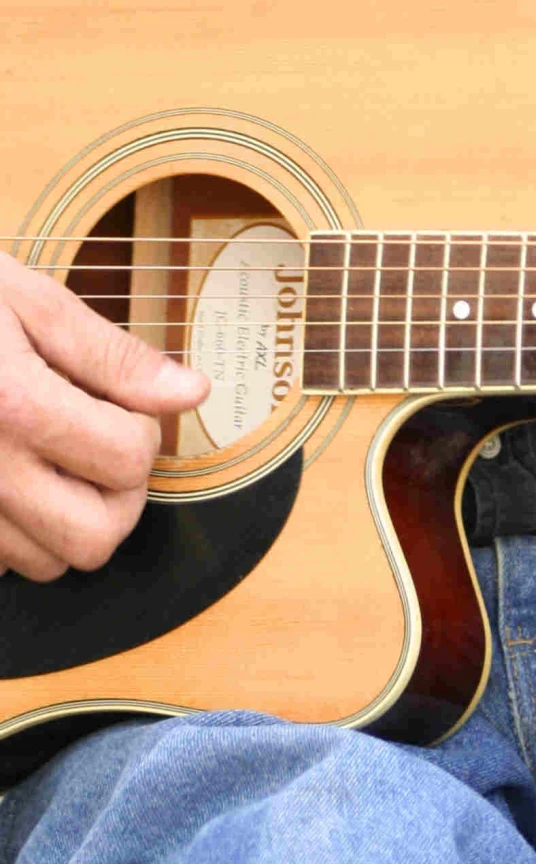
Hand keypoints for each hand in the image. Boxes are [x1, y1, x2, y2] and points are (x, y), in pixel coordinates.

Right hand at [0, 253, 207, 582]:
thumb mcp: (26, 300)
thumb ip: (111, 356)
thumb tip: (190, 393)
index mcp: (13, 405)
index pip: (129, 460)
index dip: (143, 429)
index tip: (120, 403)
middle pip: (96, 538)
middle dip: (118, 495)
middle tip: (101, 444)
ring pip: (47, 563)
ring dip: (68, 520)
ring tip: (52, 459)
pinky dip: (15, 534)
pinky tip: (9, 479)